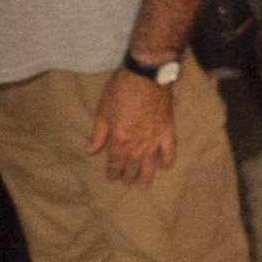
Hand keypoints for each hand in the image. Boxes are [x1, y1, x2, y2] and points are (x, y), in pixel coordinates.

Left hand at [87, 70, 176, 188]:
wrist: (146, 76)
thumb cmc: (121, 91)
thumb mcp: (103, 111)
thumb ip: (99, 134)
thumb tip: (92, 151)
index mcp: (120, 141)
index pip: (116, 163)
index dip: (113, 172)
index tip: (112, 178)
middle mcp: (138, 145)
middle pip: (132, 166)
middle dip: (128, 176)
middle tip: (126, 182)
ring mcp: (155, 139)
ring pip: (150, 164)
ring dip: (146, 176)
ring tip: (143, 185)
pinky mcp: (168, 131)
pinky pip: (169, 151)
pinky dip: (167, 161)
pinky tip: (164, 167)